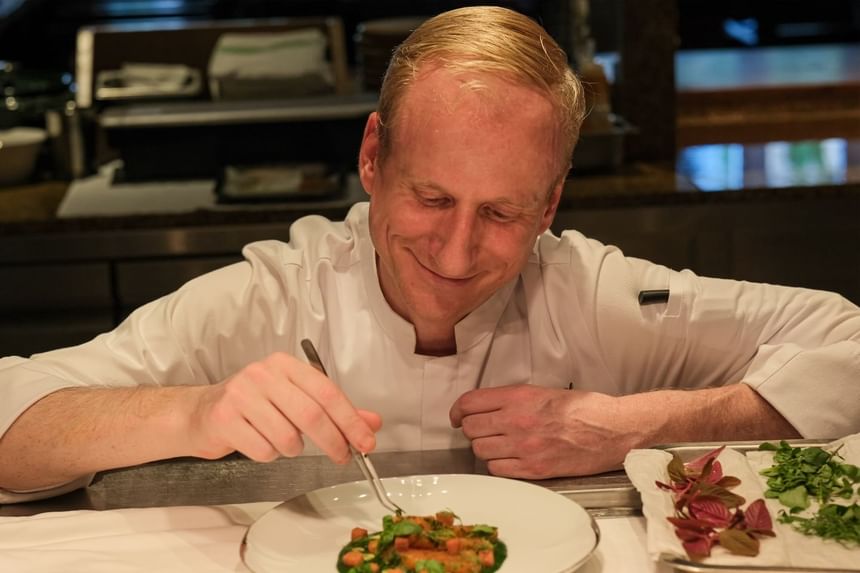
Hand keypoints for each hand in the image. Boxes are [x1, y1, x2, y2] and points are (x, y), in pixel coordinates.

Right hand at [186, 352, 380, 463]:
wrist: (200, 413)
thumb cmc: (253, 406)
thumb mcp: (295, 399)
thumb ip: (334, 410)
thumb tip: (372, 422)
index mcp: (285, 365)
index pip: (328, 392)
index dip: (351, 420)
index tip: (366, 441)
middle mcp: (263, 374)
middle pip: (311, 415)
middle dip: (334, 441)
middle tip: (343, 457)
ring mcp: (241, 395)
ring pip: (288, 437)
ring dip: (293, 449)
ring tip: (283, 441)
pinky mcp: (224, 419)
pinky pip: (264, 450)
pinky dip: (269, 455)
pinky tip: (259, 443)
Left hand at [450, 385, 638, 478]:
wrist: (612, 429)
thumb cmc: (582, 408)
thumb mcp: (543, 391)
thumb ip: (512, 399)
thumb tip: (484, 408)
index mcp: (519, 397)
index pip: (470, 403)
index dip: (457, 410)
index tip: (457, 415)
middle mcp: (517, 421)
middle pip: (470, 428)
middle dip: (471, 428)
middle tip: (480, 430)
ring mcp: (524, 447)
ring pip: (480, 450)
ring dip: (483, 447)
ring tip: (497, 444)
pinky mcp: (533, 469)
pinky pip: (497, 469)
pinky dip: (497, 465)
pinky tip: (507, 458)